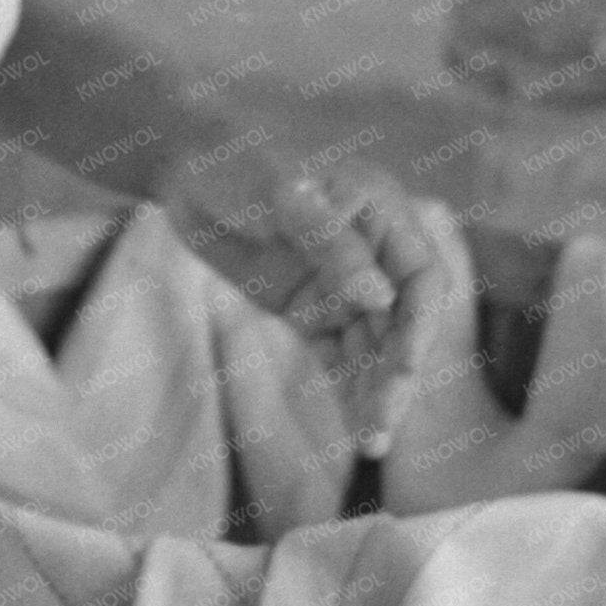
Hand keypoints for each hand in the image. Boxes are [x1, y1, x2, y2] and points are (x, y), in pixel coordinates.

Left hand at [167, 152, 473, 450]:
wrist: (184, 168)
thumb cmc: (239, 164)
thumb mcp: (282, 195)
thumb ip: (330, 244)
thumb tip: (378, 298)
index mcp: (383, 214)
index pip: (422, 279)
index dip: (419, 327)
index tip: (403, 369)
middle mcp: (374, 253)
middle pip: (403, 323)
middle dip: (397, 373)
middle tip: (381, 424)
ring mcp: (342, 284)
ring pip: (374, 348)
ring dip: (376, 392)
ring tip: (370, 441)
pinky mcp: (310, 309)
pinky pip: (339, 355)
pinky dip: (348, 389)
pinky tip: (355, 429)